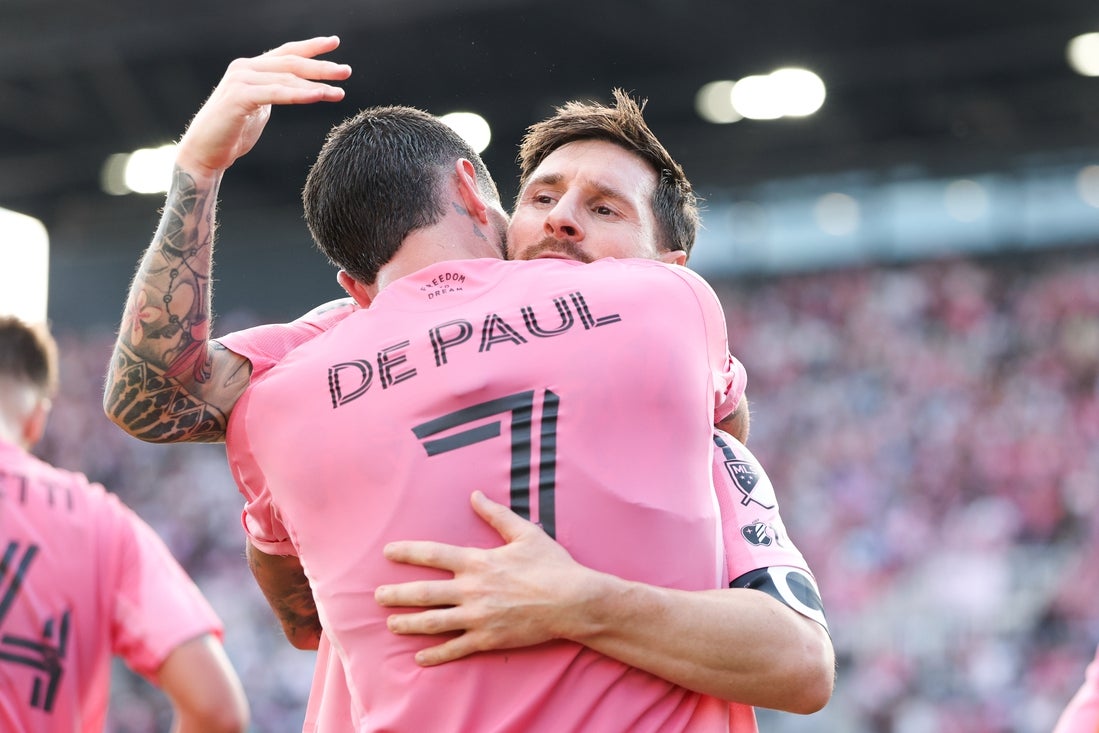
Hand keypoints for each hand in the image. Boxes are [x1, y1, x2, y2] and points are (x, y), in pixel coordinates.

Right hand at [177, 36, 350, 175]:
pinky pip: (277, 94)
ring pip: (286, 78)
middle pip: (290, 62)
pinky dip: (300, 94)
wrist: (204, 152)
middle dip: (321, 66)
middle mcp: (245, 68)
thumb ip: (273, 93)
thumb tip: (296, 89)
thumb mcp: (259, 107)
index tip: (334, 43)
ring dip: (316, 84)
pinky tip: (319, 95)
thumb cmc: (232, 133)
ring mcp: (241, 81)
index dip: (310, 47)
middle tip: (347, 71)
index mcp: (251, 68)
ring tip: (339, 91)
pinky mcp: (239, 97)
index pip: (286, 53)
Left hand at [375, 491, 588, 665]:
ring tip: (391, 624)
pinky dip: (435, 655)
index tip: (387, 552)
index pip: (433, 554)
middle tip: (378, 595)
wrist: (573, 601)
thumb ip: (496, 514)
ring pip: (433, 622)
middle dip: (397, 594)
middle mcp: (472, 590)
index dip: (407, 552)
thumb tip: (475, 494)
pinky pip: (455, 648)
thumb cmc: (552, 565)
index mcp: (478, 562)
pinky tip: (419, 657)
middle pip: (424, 593)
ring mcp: (478, 617)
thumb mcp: (525, 533)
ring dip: (408, 624)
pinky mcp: (489, 638)